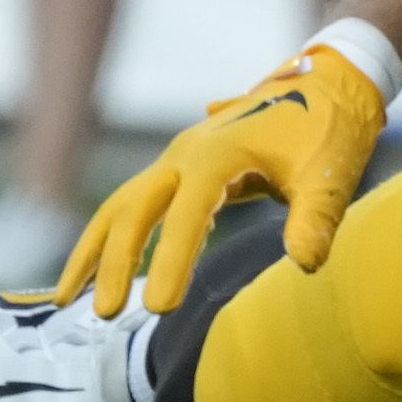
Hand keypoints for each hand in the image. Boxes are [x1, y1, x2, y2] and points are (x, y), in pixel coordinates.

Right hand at [58, 40, 388, 318]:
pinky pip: (137, 205)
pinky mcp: (182, 169)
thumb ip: (314, 220)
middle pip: (132, 209)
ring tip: (69, 300)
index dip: (170, 263)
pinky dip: (114, 237)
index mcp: (218, 156)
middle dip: (113, 262)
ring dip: (95, 251)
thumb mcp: (329, 178)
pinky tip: (101, 274)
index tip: (159, 309)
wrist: (329, 87)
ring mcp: (179, 159)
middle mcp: (186, 154)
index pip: (185, 217)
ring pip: (121, 206)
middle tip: (106, 314)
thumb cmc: (332, 132)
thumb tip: (304, 264)